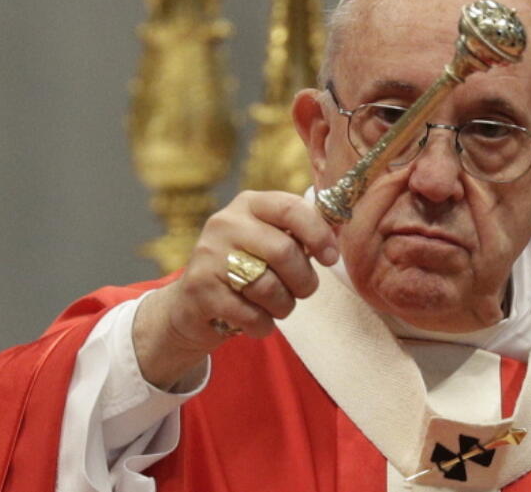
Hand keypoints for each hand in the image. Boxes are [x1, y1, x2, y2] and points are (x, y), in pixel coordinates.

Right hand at [132, 191, 338, 389]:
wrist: (190, 306)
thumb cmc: (245, 270)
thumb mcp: (267, 241)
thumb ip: (298, 233)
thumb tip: (340, 227)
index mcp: (249, 204)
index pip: (291, 208)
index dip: (318, 234)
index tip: (330, 257)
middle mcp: (225, 223)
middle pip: (284, 251)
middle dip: (304, 281)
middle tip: (302, 291)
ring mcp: (209, 256)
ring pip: (269, 287)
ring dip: (283, 306)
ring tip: (275, 306)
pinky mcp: (200, 290)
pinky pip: (251, 315)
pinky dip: (262, 325)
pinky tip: (253, 320)